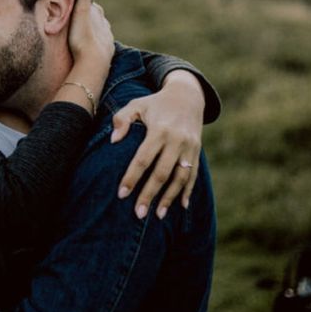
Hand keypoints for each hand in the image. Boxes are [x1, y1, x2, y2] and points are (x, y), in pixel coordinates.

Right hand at [67, 0, 113, 65]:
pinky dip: (94, 45)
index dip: (83, 4)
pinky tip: (90, 49)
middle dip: (88, 18)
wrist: (92, 65)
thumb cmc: (83, 38)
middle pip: (96, 19)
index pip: (91, 5)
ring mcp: (106, 41)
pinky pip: (100, 47)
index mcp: (98, 15)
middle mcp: (105, 26)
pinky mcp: (106, 54)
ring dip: (92, 32)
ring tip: (81, 34)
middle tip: (75, 19)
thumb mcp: (82, 11)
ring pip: (99, 32)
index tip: (74, 3)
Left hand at [111, 70, 204, 218]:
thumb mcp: (136, 104)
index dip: (132, 177)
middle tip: (138, 213)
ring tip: (158, 215)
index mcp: (159, 130)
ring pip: (180, 177)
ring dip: (169, 198)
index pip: (143, 158)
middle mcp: (176, 140)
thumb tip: (113, 141)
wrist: (187, 96)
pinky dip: (188, 191)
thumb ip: (121, 119)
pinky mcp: (197, 151)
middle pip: (162, 173)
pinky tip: (181, 206)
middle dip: (150, 194)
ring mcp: (189, 147)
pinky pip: (193, 175)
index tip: (121, 194)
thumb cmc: (154, 103)